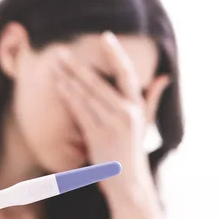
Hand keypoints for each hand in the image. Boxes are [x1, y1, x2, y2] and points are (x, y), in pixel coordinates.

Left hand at [54, 31, 169, 197]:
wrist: (128, 182)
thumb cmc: (133, 149)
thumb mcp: (146, 122)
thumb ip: (152, 98)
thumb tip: (164, 77)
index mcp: (138, 107)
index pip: (126, 74)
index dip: (116, 54)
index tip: (105, 36)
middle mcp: (126, 114)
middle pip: (98, 83)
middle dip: (76, 67)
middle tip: (60, 52)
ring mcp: (111, 125)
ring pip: (85, 96)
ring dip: (68, 80)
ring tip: (54, 66)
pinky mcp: (97, 136)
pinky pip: (80, 112)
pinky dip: (69, 98)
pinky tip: (59, 86)